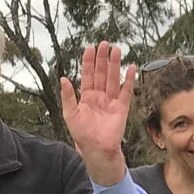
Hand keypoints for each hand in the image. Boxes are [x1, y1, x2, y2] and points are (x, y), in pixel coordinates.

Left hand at [59, 41, 137, 187]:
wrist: (97, 149)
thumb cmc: (82, 134)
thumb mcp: (70, 114)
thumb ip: (68, 96)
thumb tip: (63, 79)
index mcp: (86, 97)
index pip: (88, 75)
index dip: (88, 62)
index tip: (90, 48)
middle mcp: (99, 96)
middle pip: (101, 73)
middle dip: (103, 59)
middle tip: (105, 44)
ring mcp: (111, 101)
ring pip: (113, 79)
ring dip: (115, 65)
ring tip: (117, 50)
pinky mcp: (121, 108)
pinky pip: (126, 91)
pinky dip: (129, 80)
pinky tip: (130, 68)